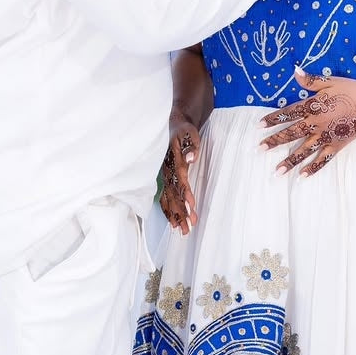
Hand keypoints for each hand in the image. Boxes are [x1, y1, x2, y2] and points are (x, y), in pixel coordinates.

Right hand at [160, 117, 200, 233]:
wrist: (173, 125)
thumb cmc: (183, 130)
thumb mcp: (189, 133)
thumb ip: (190, 146)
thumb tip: (191, 158)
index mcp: (173, 159)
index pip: (179, 178)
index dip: (184, 192)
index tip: (191, 206)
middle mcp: (167, 169)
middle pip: (173, 193)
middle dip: (180, 210)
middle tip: (188, 227)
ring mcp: (165, 175)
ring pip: (169, 197)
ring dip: (175, 214)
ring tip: (183, 229)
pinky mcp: (165, 178)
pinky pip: (165, 196)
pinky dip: (168, 209)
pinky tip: (173, 222)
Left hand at [260, 70, 355, 175]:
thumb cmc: (353, 91)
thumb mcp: (331, 82)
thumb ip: (311, 80)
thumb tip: (295, 71)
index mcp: (313, 108)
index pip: (288, 114)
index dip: (272, 119)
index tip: (258, 126)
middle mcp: (316, 125)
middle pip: (291, 134)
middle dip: (275, 141)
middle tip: (260, 149)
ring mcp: (326, 137)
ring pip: (304, 151)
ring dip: (290, 161)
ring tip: (276, 172)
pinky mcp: (336, 146)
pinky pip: (322, 159)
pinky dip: (313, 168)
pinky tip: (302, 176)